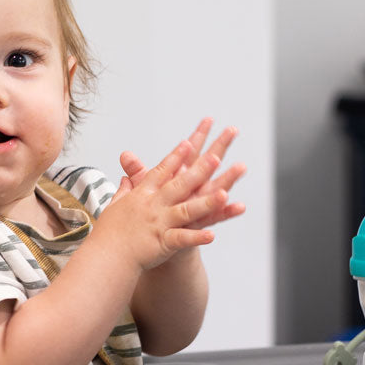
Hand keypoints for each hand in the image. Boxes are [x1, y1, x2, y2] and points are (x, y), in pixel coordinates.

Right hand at [90, 139, 230, 271]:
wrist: (104, 258)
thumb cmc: (108, 234)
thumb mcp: (114, 206)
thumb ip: (124, 191)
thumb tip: (126, 177)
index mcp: (141, 196)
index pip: (160, 172)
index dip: (176, 157)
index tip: (188, 143)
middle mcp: (152, 206)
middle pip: (179, 185)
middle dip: (198, 171)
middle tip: (215, 156)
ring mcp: (159, 224)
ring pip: (186, 210)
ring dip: (206, 202)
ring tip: (223, 194)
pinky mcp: (162, 243)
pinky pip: (182, 239)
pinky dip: (197, 238)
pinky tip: (212, 235)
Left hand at [118, 118, 246, 230]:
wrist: (159, 246)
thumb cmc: (154, 217)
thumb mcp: (146, 192)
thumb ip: (138, 173)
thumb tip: (124, 155)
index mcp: (179, 179)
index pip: (190, 153)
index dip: (198, 136)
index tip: (208, 119)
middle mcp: (193, 189)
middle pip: (208, 164)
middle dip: (220, 147)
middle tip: (232, 130)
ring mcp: (199, 205)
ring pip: (216, 189)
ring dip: (228, 178)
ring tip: (240, 167)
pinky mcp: (202, 223)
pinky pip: (217, 217)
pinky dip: (228, 212)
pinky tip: (240, 206)